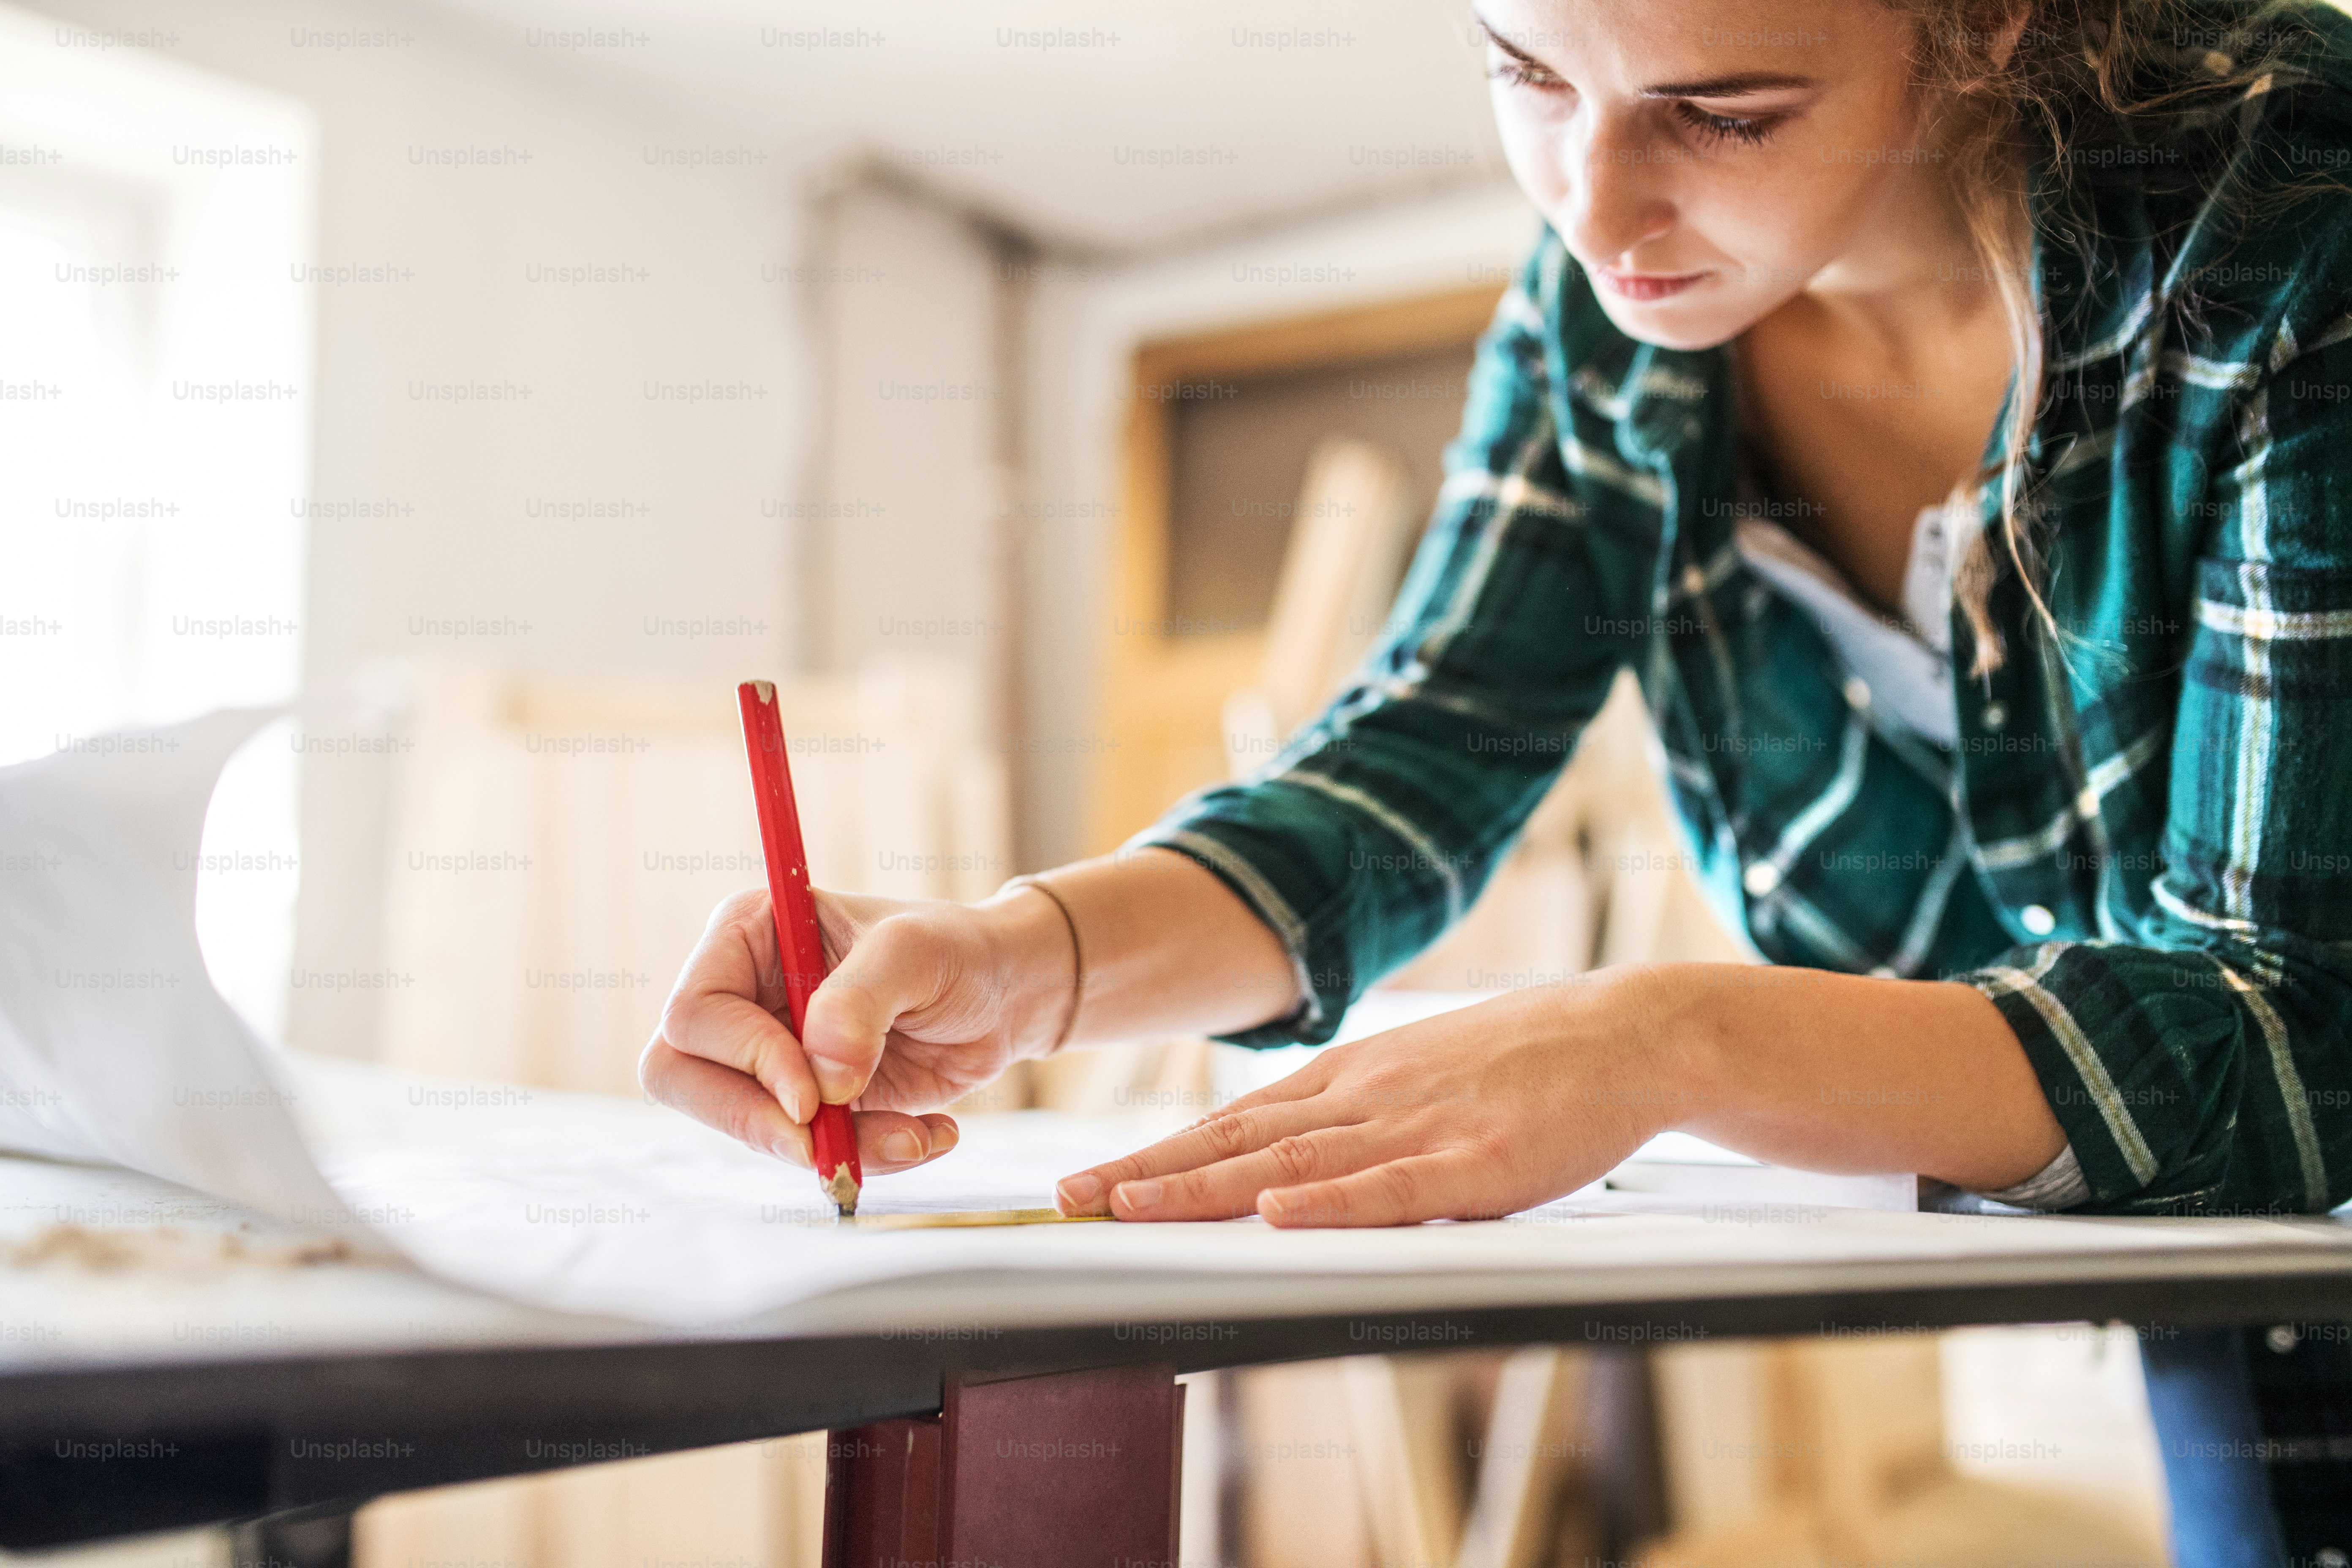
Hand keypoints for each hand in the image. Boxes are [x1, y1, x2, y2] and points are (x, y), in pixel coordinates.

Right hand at [639, 885, 1069, 1173]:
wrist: (1005, 995)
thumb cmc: (956, 949)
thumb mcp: (915, 951)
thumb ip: (861, 999)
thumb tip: (821, 1076)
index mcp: (747, 934)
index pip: (694, 1013)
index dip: (742, 1060)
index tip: (811, 1094)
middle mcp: (742, 996)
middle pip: (683, 1078)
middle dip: (755, 1121)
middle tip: (821, 1142)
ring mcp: (767, 1055)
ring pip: (746, 1127)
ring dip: (827, 1148)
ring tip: (913, 1135)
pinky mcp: (803, 1105)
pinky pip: (802, 1152)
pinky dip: (861, 1158)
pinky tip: (924, 1135)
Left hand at [1054, 972, 1683, 1226]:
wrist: (1624, 1034)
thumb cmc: (1524, 1064)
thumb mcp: (1419, 1075)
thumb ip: (1353, 1115)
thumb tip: (1284, 1159)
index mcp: (1349, 1079)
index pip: (1230, 1125)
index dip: (1154, 1157)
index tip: (1087, 1182)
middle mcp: (1364, 1098)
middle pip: (1235, 1144)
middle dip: (1145, 1175)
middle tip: (1066, 1200)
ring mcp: (1417, 1127)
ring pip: (1289, 1164)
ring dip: (1202, 1190)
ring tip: (1128, 1208)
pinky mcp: (1475, 1161)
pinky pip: (1388, 1187)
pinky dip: (1328, 1203)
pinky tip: (1276, 1214)